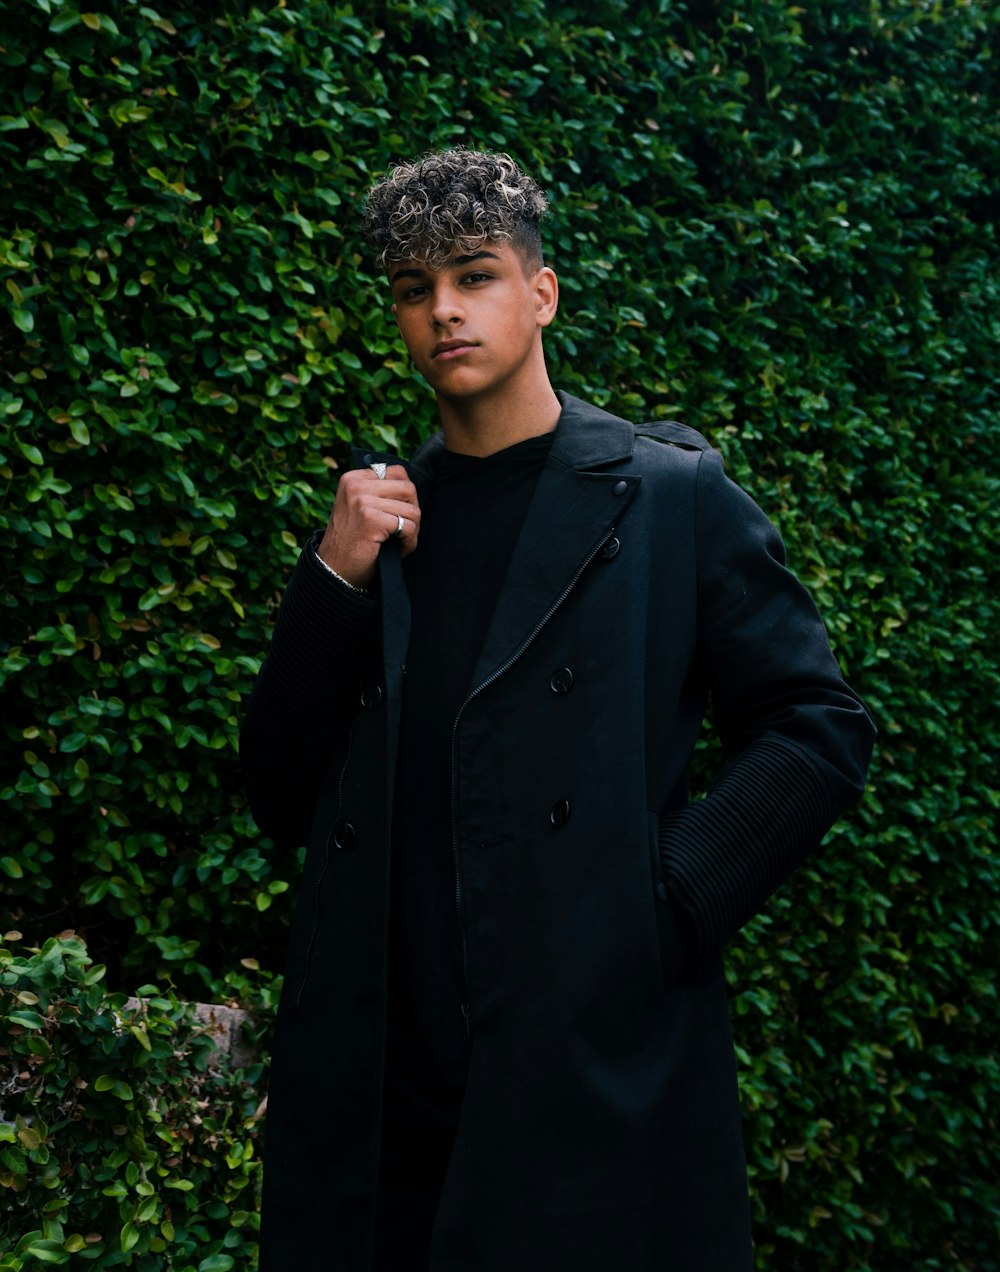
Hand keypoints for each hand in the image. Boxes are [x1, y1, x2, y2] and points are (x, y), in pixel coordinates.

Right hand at [317, 464, 420, 588]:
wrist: (335, 569)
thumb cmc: (352, 541)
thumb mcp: (359, 507)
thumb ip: (379, 492)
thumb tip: (410, 485)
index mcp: (353, 479)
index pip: (397, 472)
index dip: (405, 495)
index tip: (398, 513)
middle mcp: (355, 486)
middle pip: (408, 488)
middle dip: (412, 511)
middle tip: (403, 529)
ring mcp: (362, 501)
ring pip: (412, 510)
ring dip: (412, 530)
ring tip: (399, 541)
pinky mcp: (371, 519)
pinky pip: (409, 527)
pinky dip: (410, 542)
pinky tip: (399, 549)